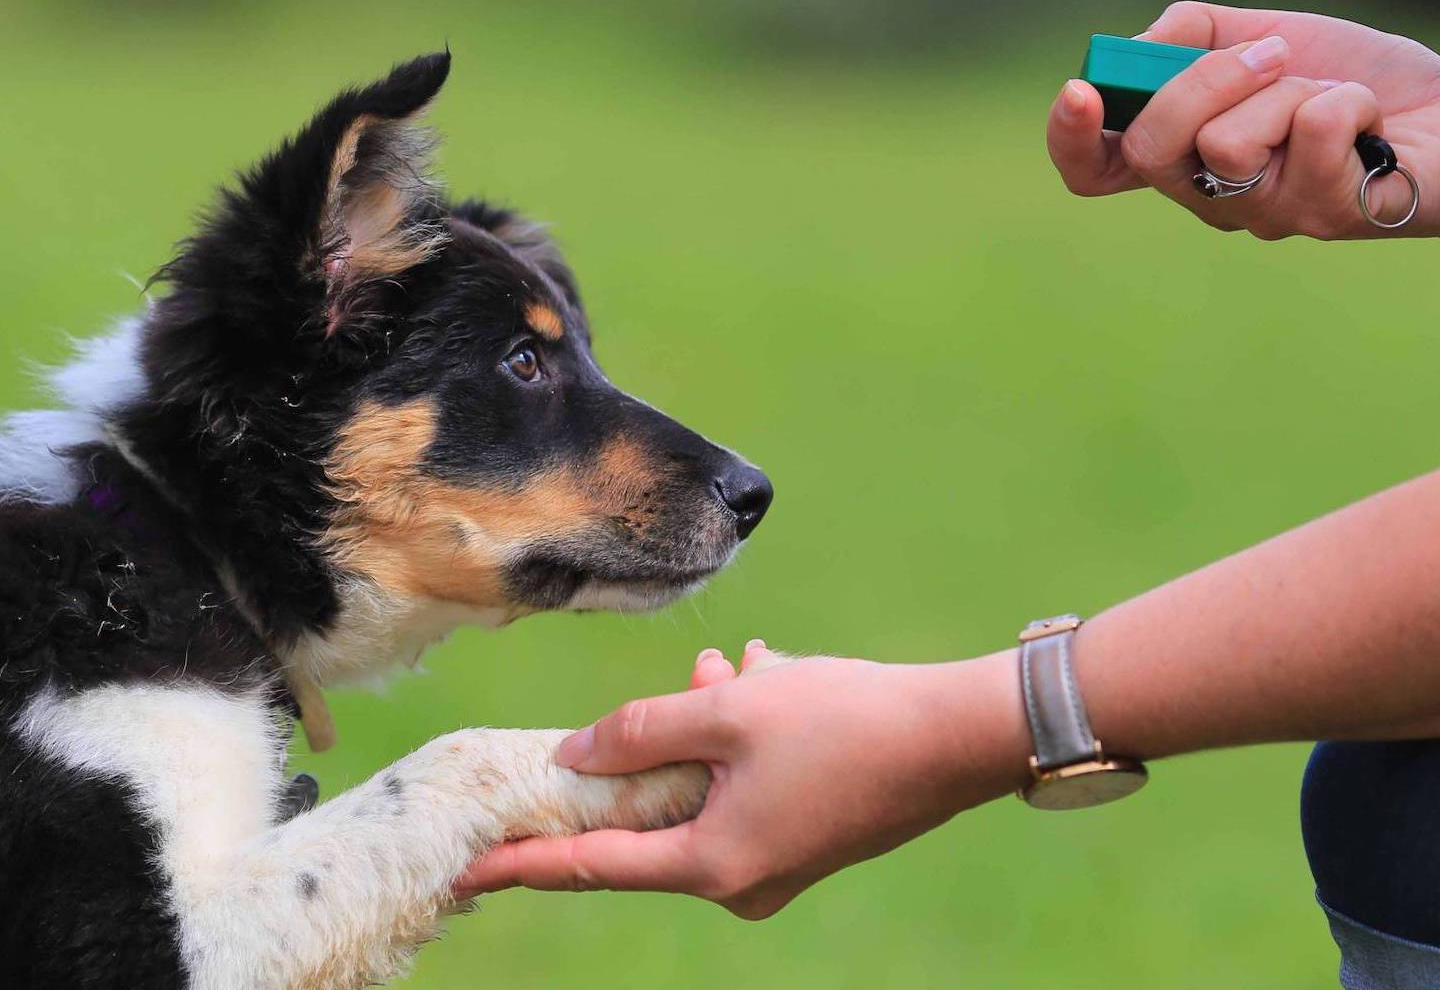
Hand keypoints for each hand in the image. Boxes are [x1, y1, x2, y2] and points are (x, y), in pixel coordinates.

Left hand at [452, 643, 1027, 918]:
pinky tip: (765, 679)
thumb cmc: (844, 720)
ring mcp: (777, 862)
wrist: (958, 737)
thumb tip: (573, 755)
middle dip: (648, 748)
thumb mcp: (729, 712)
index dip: (523, 863)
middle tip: (672, 689)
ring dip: (705, 726)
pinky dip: (742, 736)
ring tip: (732, 668)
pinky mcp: (806, 835)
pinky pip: (745, 785)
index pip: (590, 865)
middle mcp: (741, 879)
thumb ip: (640, 731)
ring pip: (705, 786)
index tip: (465, 868)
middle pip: (652, 816)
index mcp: (711, 862)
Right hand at [1047, 1, 1439, 238]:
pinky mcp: (1323, 217)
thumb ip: (1190, 35)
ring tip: (1329, 95)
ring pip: (1228, 144)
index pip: (1095, 169)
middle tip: (1267, 55)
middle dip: (1204, 81)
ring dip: (1292, 90)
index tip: (1080, 92)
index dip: (1071, 141)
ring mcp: (1262, 216)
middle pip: (1150, 151)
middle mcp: (1208, 197)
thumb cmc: (1350, 77)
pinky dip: (1348, 100)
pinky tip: (1368, 121)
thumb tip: (1138, 51)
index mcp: (1181, 156)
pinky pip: (1311, 133)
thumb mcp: (1261, 34)